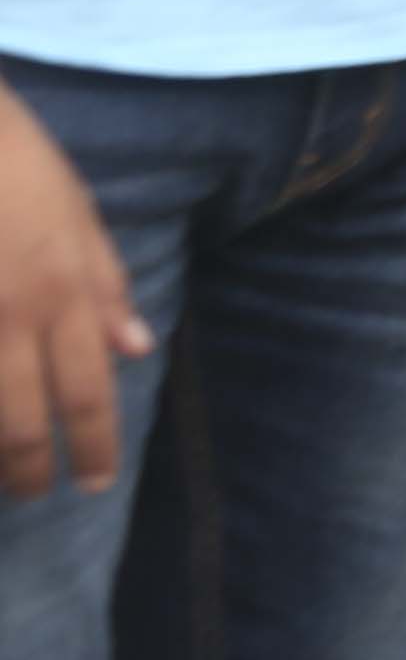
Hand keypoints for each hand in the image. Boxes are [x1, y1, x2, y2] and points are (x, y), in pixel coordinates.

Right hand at [0, 85, 147, 501]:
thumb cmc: (17, 166)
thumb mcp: (80, 216)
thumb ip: (107, 285)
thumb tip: (137, 347)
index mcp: (66, 292)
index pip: (89, 391)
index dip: (93, 445)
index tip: (92, 483)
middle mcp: (13, 315)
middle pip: (25, 419)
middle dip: (32, 469)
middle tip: (35, 493)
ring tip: (0, 477)